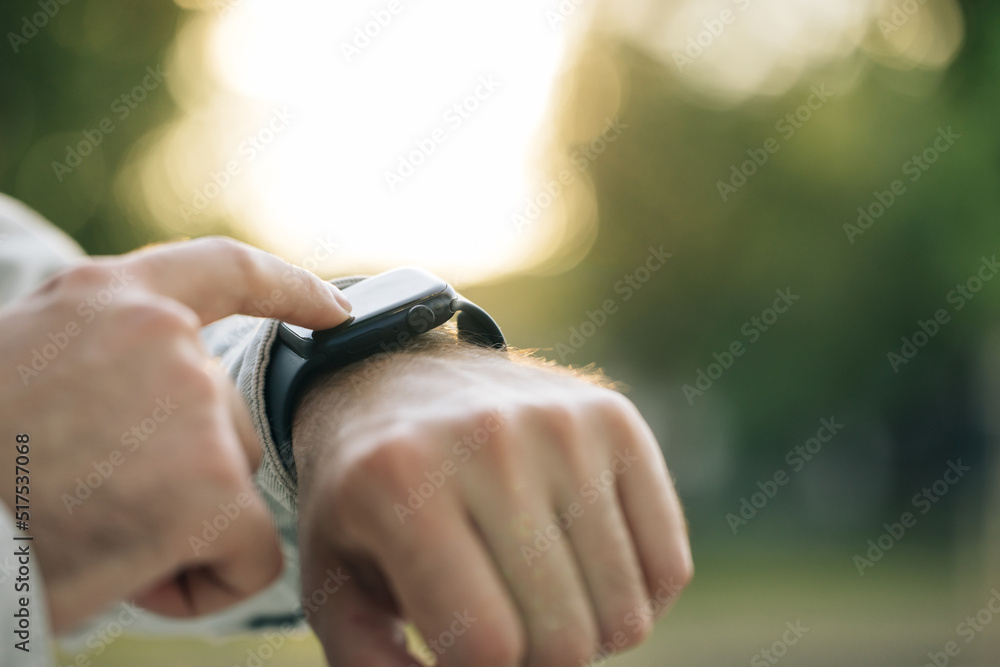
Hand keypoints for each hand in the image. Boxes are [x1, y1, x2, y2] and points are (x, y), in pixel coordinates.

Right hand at [0, 237, 351, 631]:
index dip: (289, 288)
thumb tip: (193, 406)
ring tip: (87, 528)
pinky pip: (249, 555)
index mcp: (111, 298)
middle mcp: (166, 339)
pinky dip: (204, 581)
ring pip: (231, 489)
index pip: (226, 272)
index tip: (336, 310)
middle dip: (180, 473)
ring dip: (179, 524)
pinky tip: (129, 576)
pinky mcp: (216, 488)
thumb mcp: (31, 368)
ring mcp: (196, 409)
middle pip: (226, 422)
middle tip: (82, 497)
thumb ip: (114, 362)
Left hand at [293, 337, 691, 665]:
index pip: (488, 645)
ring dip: (587, 634)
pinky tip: (585, 573)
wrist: (396, 377)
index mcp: (401, 482)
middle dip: (536, 662)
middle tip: (503, 629)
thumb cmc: (364, 495)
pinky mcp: (618, 420)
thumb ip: (370, 663)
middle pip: (565, 638)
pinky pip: (669, 567)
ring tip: (537, 598)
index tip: (463, 652)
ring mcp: (564, 424)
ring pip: (626, 613)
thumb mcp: (332, 577)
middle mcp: (489, 442)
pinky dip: (636, 598)